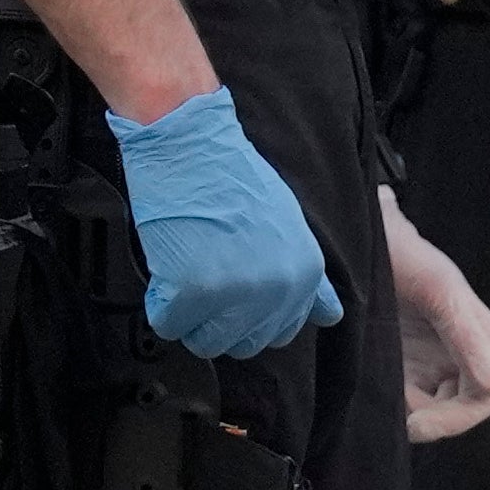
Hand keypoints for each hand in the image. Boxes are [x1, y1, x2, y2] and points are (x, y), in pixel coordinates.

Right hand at [104, 91, 340, 360]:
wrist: (192, 146)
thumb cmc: (234, 178)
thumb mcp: (290, 227)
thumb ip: (307, 279)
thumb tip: (328, 315)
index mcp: (305, 274)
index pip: (281, 331)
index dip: (248, 316)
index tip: (231, 295)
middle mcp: (279, 290)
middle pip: (244, 343)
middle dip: (217, 321)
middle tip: (201, 284)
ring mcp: (237, 293)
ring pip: (207, 342)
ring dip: (189, 318)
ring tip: (184, 277)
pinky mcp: (193, 291)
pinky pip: (169, 324)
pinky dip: (161, 305)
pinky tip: (166, 274)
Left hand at [382, 194, 489, 441]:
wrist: (364, 238)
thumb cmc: (405, 257)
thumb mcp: (439, 293)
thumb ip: (469, 339)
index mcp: (480, 339)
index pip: (482, 398)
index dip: (454, 419)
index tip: (415, 424)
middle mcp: (462, 355)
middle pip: (462, 409)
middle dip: (434, 421)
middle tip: (398, 424)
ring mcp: (432, 360)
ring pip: (435, 409)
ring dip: (412, 414)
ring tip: (381, 399)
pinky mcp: (406, 363)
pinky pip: (410, 399)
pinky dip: (397, 405)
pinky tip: (376, 392)